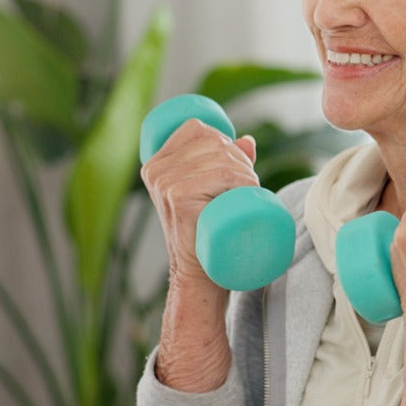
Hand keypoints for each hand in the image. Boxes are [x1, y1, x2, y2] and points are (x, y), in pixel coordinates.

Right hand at [141, 119, 257, 390]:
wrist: (200, 277)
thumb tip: (248, 140)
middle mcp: (155, 170)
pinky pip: (219, 174)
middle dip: (240, 158)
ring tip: (250, 191)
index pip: (196, 128)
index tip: (238, 166)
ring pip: (220, 157)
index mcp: (156, 163)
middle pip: (211, 140)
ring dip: (246, 171)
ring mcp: (164, 184)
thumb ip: (227, 164)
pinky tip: (247, 190)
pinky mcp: (178, 198)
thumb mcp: (212, 193)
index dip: (224, 140)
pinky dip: (241, 180)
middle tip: (249, 184)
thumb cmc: (207, 236)